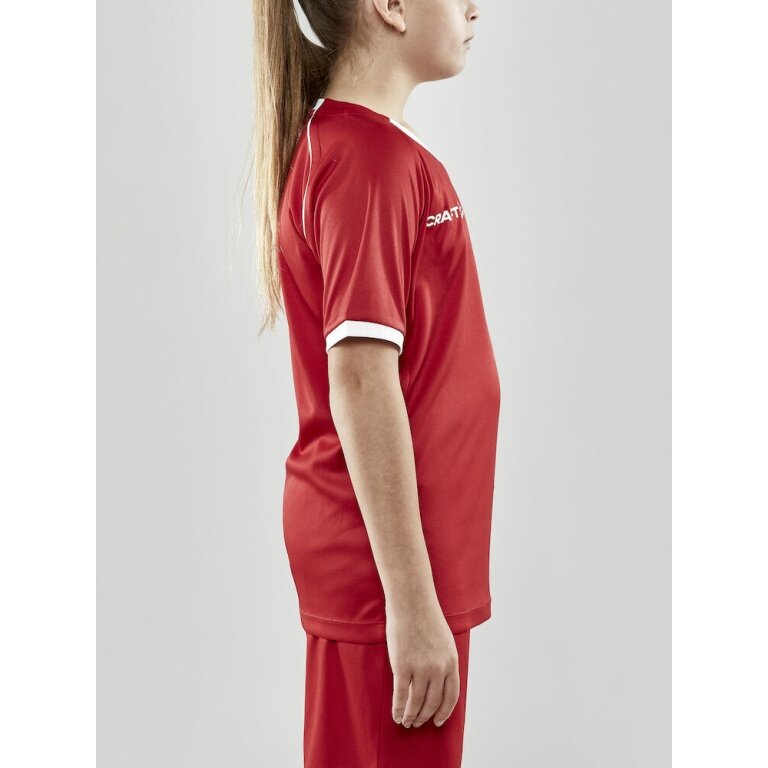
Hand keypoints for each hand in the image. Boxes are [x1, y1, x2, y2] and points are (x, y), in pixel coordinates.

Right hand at [385, 600, 459, 728]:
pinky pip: (400, 695)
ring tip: (406, 722)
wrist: (411, 602)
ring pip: (416, 702)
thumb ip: (444, 662)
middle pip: (433, 702)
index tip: (437, 721)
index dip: (444, 712)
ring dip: (411, 716)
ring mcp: (421, 668)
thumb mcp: (445, 641)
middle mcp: (439, 668)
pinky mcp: (402, 666)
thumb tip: (438, 683)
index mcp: (452, 662)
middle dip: (425, 716)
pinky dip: (398, 709)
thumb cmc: (426, 617)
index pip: (451, 696)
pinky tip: (396, 715)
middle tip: (417, 723)